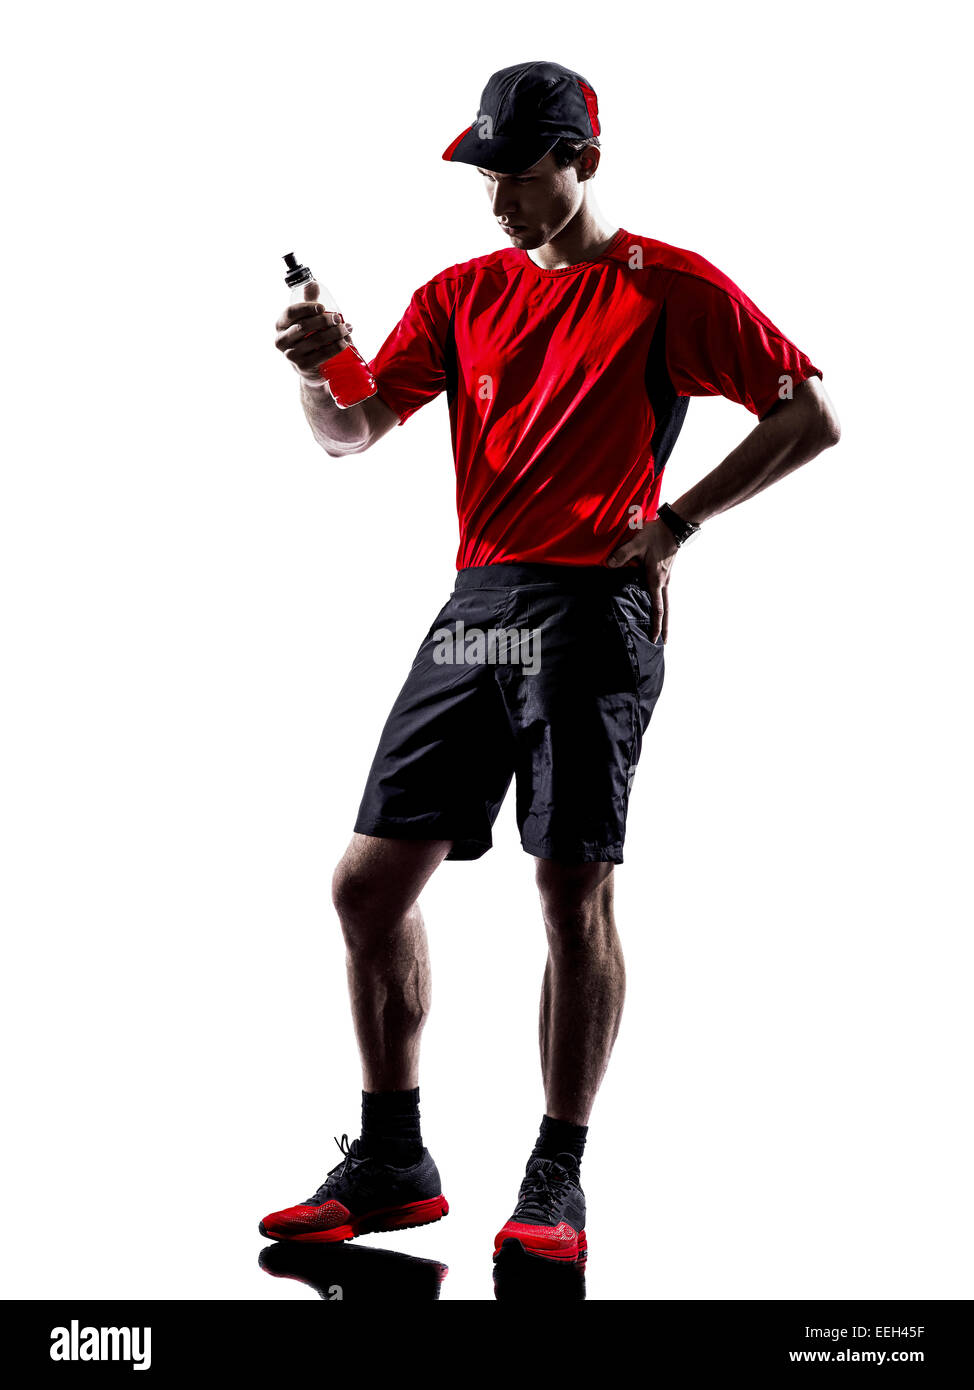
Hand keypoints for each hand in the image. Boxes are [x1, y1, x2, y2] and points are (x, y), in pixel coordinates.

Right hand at [274, 281, 355, 383]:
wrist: (311, 368)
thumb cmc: (309, 337)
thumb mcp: (306, 319)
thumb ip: (309, 302)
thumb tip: (312, 283)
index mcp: (280, 325)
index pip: (291, 312)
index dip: (307, 308)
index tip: (323, 307)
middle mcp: (282, 340)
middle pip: (304, 326)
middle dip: (325, 320)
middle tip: (339, 319)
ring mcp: (291, 355)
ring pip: (316, 340)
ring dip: (335, 333)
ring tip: (348, 329)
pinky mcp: (304, 367)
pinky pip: (322, 354)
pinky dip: (336, 347)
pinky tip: (346, 342)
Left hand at [607, 518, 678, 642]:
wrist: (674, 526)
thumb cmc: (655, 535)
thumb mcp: (636, 543)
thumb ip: (622, 554)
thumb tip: (609, 564)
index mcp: (656, 580)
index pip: (658, 608)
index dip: (656, 625)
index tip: (656, 639)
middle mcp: (663, 582)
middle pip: (665, 610)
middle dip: (664, 627)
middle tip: (663, 643)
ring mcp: (666, 578)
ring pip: (665, 602)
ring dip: (663, 617)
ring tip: (661, 629)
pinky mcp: (665, 572)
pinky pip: (663, 593)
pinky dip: (662, 604)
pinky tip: (655, 605)